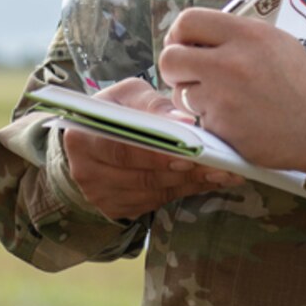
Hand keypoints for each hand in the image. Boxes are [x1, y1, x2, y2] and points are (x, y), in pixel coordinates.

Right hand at [60, 79, 238, 219]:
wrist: (92, 138)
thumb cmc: (115, 111)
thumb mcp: (128, 95)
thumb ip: (153, 105)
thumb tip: (183, 120)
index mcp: (82, 137)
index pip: (123, 150)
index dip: (158, 154)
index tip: (192, 152)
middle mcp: (85, 171)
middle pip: (142, 176)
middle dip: (184, 172)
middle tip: (219, 165)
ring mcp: (100, 195)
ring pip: (153, 193)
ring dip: (191, 184)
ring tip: (223, 173)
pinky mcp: (116, 209)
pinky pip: (156, 203)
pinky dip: (185, 191)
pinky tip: (207, 181)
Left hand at [158, 8, 305, 171]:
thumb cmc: (302, 83)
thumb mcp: (274, 41)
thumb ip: (233, 35)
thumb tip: (192, 37)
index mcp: (246, 34)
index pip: (187, 20)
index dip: (178, 34)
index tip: (183, 44)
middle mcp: (230, 62)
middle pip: (170, 57)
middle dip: (174, 67)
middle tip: (188, 74)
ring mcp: (224, 98)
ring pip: (180, 92)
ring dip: (193, 96)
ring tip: (224, 99)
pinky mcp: (222, 127)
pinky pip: (198, 119)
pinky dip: (210, 120)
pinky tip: (235, 118)